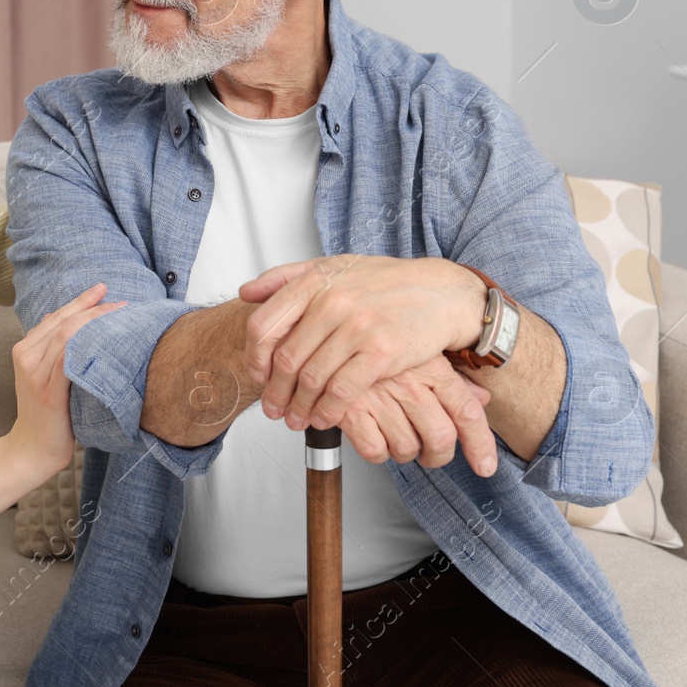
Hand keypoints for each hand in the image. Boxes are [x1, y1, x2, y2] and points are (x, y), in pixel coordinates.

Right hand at [6, 283, 125, 477]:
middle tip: (119, 302)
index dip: (80, 301)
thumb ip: (54, 353)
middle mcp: (26, 356)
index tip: (103, 290)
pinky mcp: (48, 391)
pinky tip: (106, 339)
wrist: (32, 449)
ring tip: (119, 316)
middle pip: (62, 320)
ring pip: (66, 334)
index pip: (55, 316)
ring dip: (95, 321)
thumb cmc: (48, 415)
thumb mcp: (46, 378)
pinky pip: (68, 358)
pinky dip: (87, 343)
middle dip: (92, 307)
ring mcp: (35, 373)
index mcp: (24, 349)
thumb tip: (75, 326)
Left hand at [238, 255, 486, 431]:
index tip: (257, 376)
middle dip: (274, 392)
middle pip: (285, 359)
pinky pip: (342, 391)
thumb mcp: (333, 267)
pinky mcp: (382, 352)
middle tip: (272, 410)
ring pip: (311, 379)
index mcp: (314, 282)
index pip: (264, 325)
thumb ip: (287, 277)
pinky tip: (324, 419)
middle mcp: (332, 303)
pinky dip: (327, 411)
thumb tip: (246, 292)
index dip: (254, 358)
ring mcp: (357, 328)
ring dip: (298, 407)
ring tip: (295, 420)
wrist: (440, 293)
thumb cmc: (386, 283)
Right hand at [337, 355, 498, 475]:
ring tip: (393, 436)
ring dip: (403, 452)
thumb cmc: (378, 344)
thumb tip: (482, 400)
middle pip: (440, 438)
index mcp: (431, 366)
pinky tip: (372, 434)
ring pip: (406, 448)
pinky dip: (376, 451)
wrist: (328, 331)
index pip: (467, 412)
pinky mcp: (350, 410)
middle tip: (429, 454)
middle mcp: (408, 382)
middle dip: (437, 456)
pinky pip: (374, 451)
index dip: (480, 445)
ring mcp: (379, 396)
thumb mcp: (421, 353)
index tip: (484, 466)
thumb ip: (453, 381)